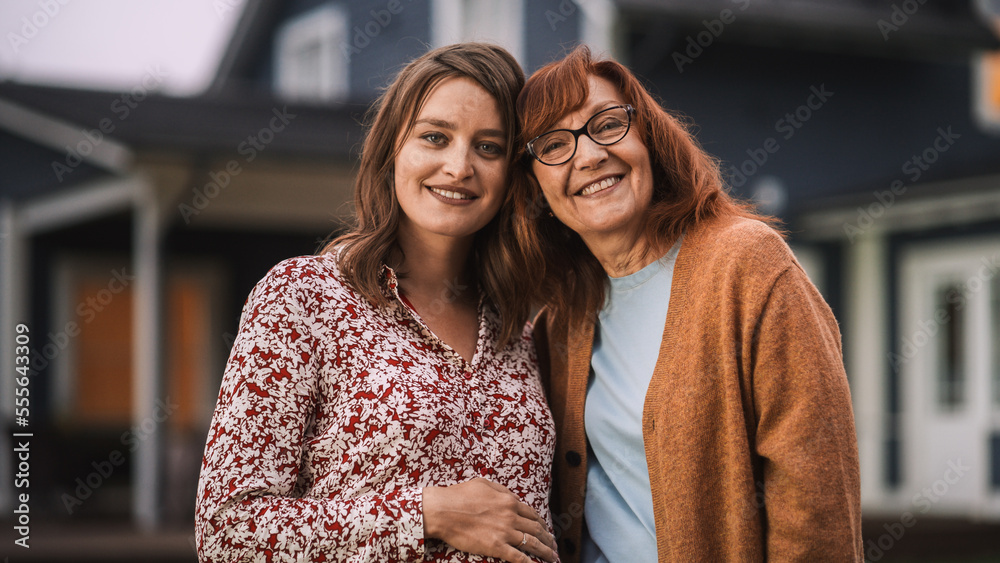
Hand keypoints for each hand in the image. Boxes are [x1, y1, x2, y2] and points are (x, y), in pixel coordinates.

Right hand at [423, 478, 557, 562]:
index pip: (532, 514)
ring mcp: (504, 532)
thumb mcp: (484, 484)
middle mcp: (511, 516)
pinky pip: (518, 557)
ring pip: (532, 543)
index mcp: (509, 501)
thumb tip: (513, 497)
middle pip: (536, 529)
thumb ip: (502, 491)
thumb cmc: (460, 495)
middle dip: (548, 539)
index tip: (546, 530)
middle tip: (554, 546)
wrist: (443, 510)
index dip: (542, 524)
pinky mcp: (496, 546)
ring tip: (553, 557)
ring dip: (545, 551)